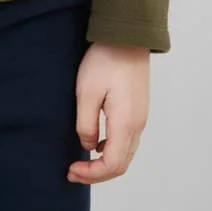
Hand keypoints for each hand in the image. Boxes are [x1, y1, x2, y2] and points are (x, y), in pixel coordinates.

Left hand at [67, 43, 149, 183]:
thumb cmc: (105, 61)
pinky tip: (96, 142)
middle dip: (96, 174)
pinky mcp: (138, 108)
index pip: (112, 165)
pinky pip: (127, 140)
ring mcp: (140, 117)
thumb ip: (86, 124)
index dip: (91, 174)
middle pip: (121, 164)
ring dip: (104, 163)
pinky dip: (112, 149)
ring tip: (82, 161)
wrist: (127, 36)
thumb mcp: (87, 92)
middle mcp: (137, 125)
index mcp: (125, 124)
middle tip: (73, 171)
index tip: (71, 170)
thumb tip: (88, 146)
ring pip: (126, 153)